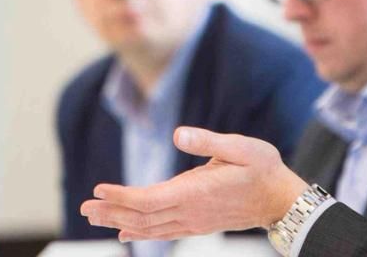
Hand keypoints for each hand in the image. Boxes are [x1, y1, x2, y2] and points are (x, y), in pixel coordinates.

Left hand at [80, 126, 308, 240]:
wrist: (281, 200)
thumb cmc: (263, 169)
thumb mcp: (241, 147)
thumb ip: (208, 141)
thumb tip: (178, 134)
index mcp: (197, 192)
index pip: (150, 200)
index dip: (122, 197)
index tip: (99, 190)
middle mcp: (191, 212)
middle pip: (142, 217)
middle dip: (111, 211)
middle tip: (84, 207)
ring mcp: (193, 221)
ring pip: (149, 227)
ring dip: (120, 221)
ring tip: (95, 216)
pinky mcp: (197, 224)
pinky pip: (162, 232)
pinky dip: (140, 232)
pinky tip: (126, 232)